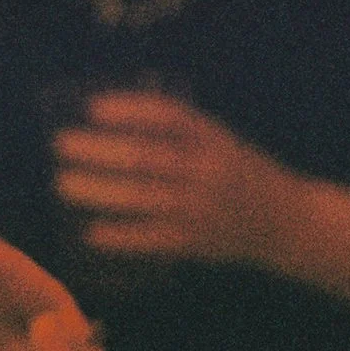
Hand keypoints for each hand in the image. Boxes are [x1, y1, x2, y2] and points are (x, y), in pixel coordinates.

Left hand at [52, 92, 287, 267]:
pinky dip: (119, 235)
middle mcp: (209, 171)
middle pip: (145, 158)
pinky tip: (90, 230)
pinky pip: (150, 239)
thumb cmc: (244, 175)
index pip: (168, 118)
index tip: (92, 108)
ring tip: (63, 184)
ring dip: (97, 191)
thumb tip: (115, 126)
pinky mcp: (196, 243)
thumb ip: (182, 135)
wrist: (287, 223)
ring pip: (141, 198)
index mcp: (216, 139)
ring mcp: (202, 209)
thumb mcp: (223, 143)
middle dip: (98, 151)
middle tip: (62, 145)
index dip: (128, 111)